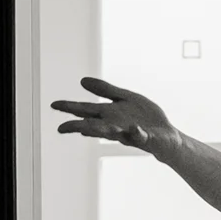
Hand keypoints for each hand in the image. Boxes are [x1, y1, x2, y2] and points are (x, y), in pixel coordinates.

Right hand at [50, 77, 175, 153]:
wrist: (166, 137)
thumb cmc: (145, 119)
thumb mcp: (125, 98)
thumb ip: (105, 90)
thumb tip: (82, 81)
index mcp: (109, 115)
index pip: (86, 111)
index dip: (70, 108)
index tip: (54, 105)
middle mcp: (116, 126)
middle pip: (94, 125)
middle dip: (79, 125)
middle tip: (63, 127)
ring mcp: (130, 133)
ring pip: (112, 133)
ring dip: (101, 131)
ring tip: (87, 129)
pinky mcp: (147, 138)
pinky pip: (140, 136)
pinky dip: (136, 133)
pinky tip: (133, 128)